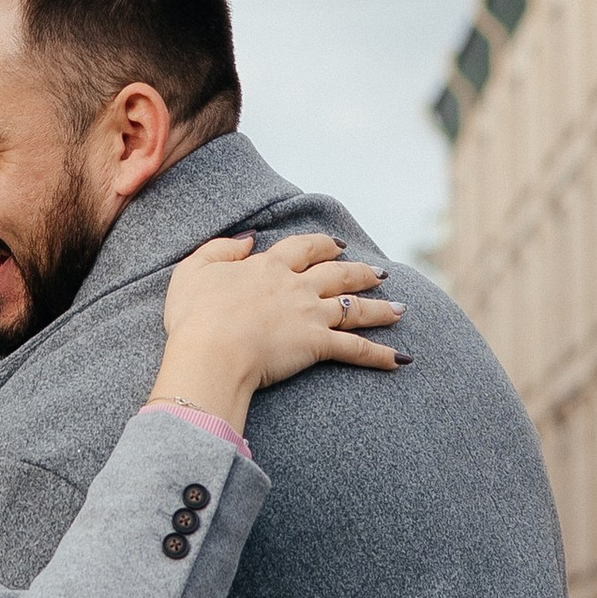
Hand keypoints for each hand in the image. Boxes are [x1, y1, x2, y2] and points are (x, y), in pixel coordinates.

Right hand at [151, 230, 404, 440]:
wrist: (211, 351)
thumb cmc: (195, 315)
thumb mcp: (194, 270)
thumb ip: (221, 249)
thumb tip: (249, 239)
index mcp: (268, 267)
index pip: (302, 248)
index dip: (322, 244)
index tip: (337, 244)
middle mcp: (296, 287)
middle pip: (338, 274)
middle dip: (360, 272)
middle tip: (379, 273)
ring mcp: (310, 315)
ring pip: (354, 308)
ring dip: (380, 308)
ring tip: (400, 308)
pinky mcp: (318, 345)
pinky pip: (357, 349)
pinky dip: (381, 354)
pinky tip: (402, 358)